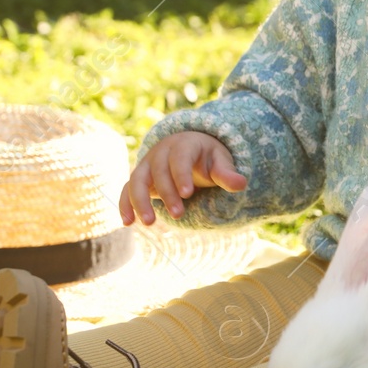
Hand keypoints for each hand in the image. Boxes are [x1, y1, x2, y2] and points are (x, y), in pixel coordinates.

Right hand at [120, 130, 247, 225]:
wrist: (188, 149)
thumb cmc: (207, 158)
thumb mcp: (220, 162)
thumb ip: (227, 174)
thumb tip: (242, 184)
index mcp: (183, 145)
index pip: (179, 157)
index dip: (182, 174)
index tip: (188, 193)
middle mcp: (161, 152)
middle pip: (159, 171)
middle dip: (167, 193)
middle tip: (179, 214)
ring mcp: (147, 165)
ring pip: (137, 179)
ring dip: (140, 201)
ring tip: (149, 223)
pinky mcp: (139, 178)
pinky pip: (126, 189)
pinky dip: (125, 204)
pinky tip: (127, 223)